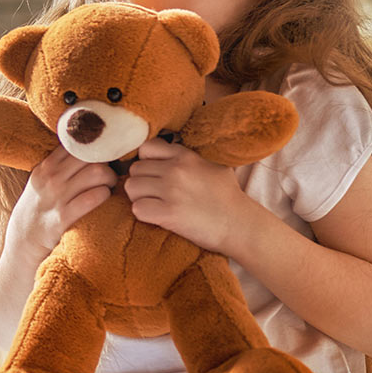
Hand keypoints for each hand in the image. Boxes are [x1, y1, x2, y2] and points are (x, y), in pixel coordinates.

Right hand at [2, 145, 118, 267]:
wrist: (23, 242)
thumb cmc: (40, 209)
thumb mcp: (42, 182)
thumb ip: (61, 165)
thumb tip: (91, 149)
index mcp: (46, 166)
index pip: (77, 142)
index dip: (96, 146)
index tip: (104, 155)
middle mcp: (50, 177)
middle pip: (91, 154)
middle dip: (107, 162)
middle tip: (111, 173)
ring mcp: (56, 197)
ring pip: (97, 172)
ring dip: (110, 178)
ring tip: (109, 186)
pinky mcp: (63, 217)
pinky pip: (93, 197)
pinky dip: (105, 195)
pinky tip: (104, 199)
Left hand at [121, 138, 254, 255]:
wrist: (240, 225)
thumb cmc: (228, 196)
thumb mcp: (213, 164)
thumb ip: (189, 155)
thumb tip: (167, 150)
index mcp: (185, 155)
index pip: (146, 148)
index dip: (146, 162)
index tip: (155, 174)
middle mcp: (175, 169)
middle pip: (135, 169)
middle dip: (142, 182)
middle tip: (155, 194)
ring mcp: (171, 191)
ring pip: (131, 187)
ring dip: (139, 197)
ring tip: (155, 205)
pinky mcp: (168, 213)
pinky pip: (137, 209)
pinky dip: (144, 214)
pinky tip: (157, 216)